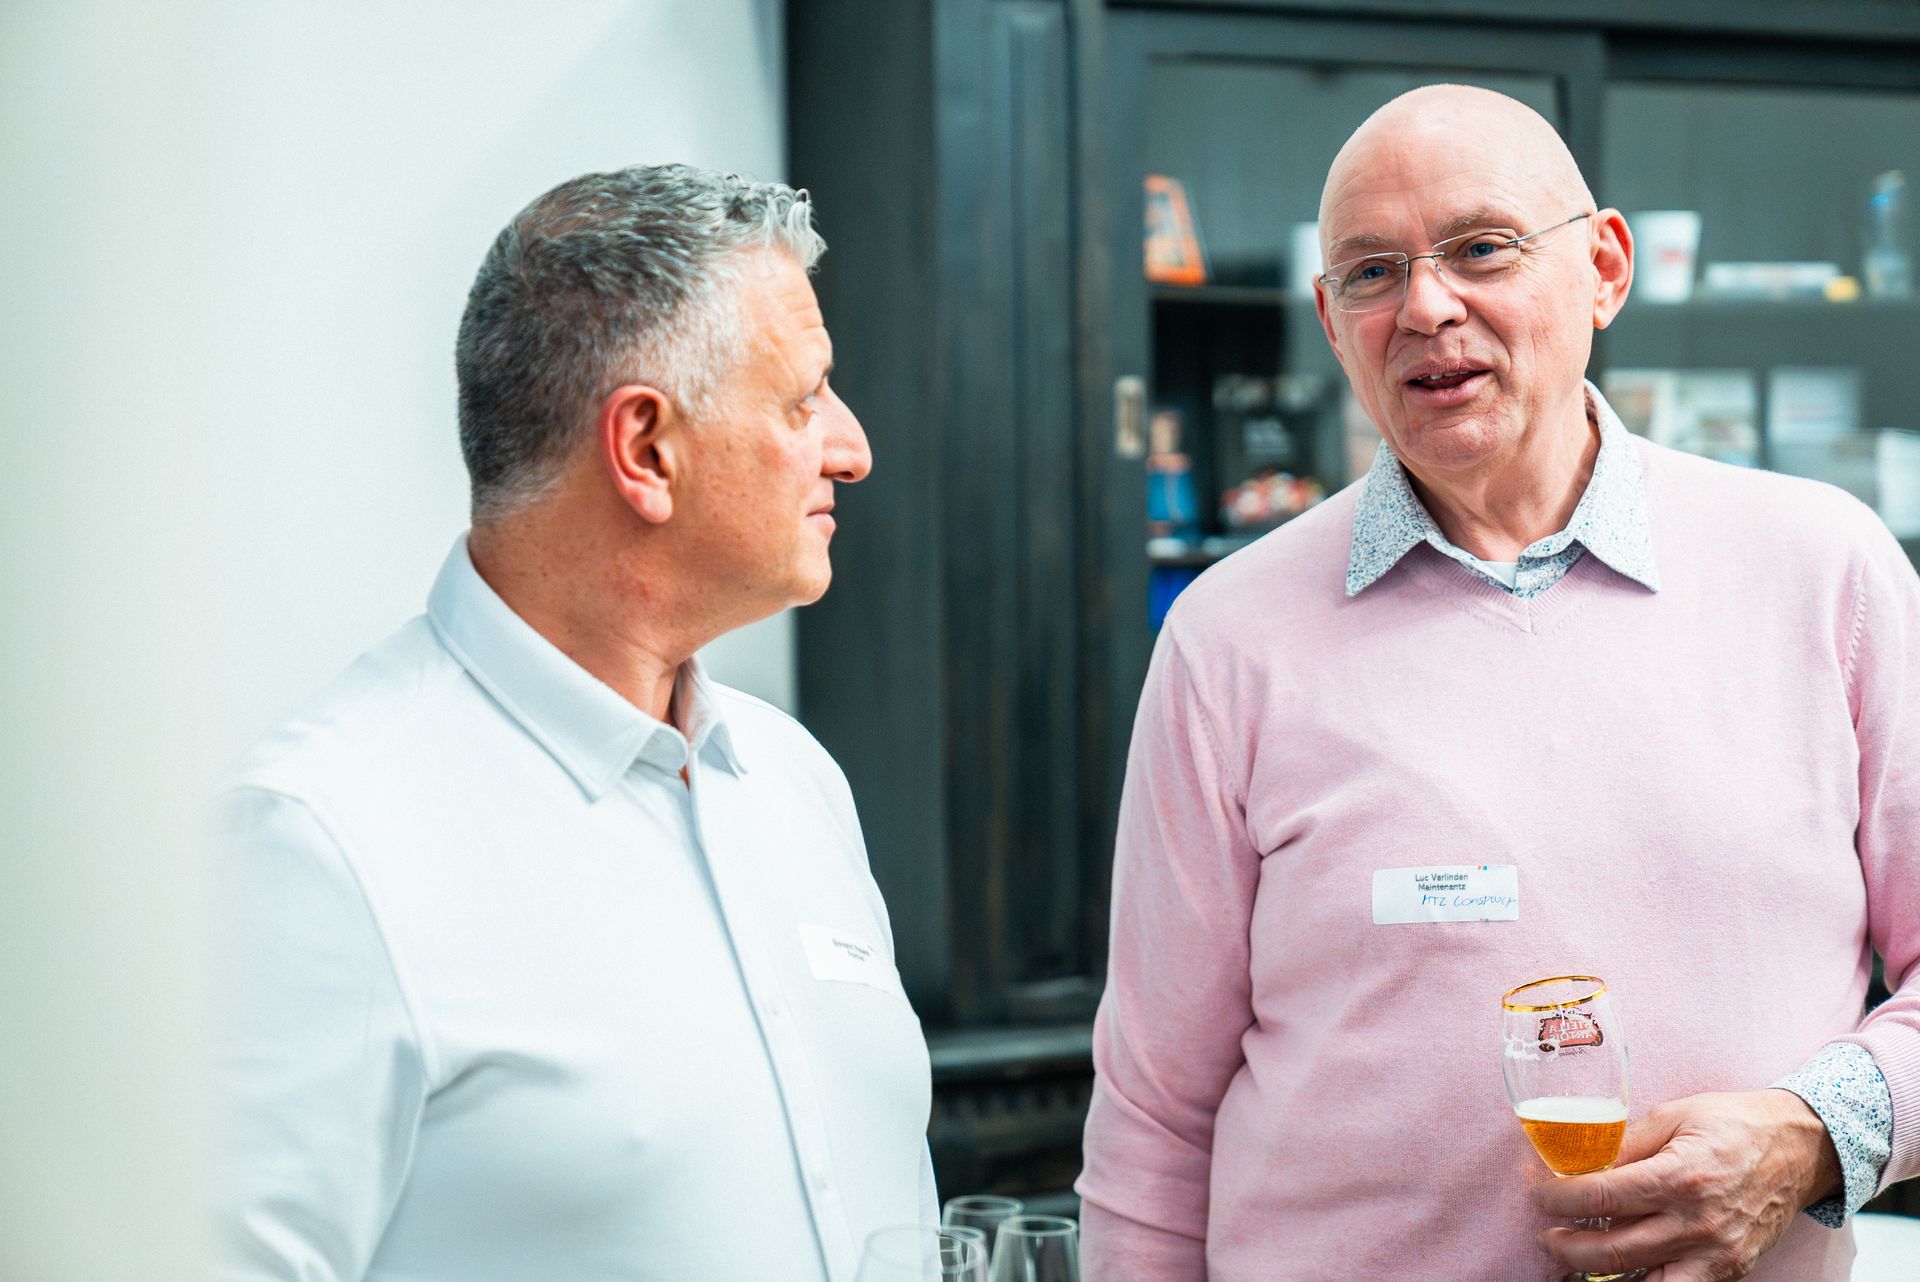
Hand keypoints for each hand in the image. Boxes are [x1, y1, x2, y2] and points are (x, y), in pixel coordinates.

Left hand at [1532, 1088, 1840, 1280]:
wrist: (1801, 1148)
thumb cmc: (1735, 1124)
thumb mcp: (1673, 1115)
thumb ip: (1625, 1143)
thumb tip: (1581, 1163)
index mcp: (1679, 1176)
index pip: (1601, 1197)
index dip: (1559, 1200)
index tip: (1540, 1196)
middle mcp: (1697, 1222)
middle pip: (1613, 1250)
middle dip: (1566, 1246)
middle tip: (1546, 1233)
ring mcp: (1716, 1252)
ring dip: (1596, 1274)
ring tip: (1571, 1258)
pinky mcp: (1730, 1269)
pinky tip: (1619, 1275)